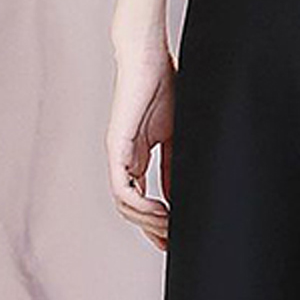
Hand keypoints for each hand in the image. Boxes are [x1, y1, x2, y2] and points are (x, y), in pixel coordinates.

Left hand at [107, 46, 174, 250]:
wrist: (149, 56)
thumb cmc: (165, 84)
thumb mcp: (177, 132)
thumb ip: (176, 161)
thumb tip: (181, 192)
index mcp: (138, 155)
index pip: (144, 197)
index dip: (158, 222)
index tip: (174, 238)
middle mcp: (124, 159)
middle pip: (132, 208)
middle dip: (152, 230)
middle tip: (172, 243)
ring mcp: (119, 154)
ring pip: (125, 205)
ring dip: (147, 221)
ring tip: (170, 227)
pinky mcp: (117, 148)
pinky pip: (123, 189)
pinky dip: (140, 205)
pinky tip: (161, 211)